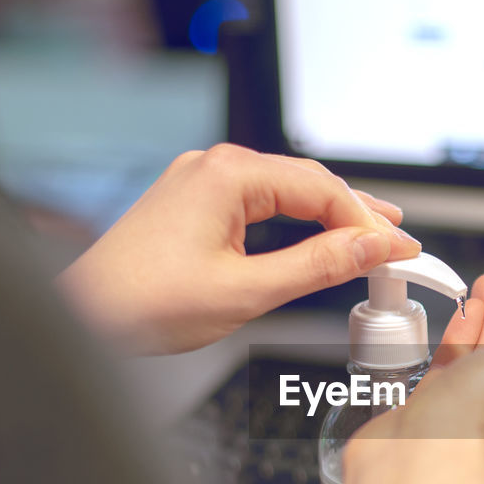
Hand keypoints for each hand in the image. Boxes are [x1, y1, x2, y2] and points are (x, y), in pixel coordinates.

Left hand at [56, 144, 420, 354]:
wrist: (84, 316)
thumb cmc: (143, 303)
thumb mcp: (247, 291)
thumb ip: (318, 266)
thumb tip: (370, 249)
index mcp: (227, 175)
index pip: (321, 189)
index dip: (367, 223)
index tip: (399, 249)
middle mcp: (213, 167)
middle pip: (306, 182)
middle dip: (354, 213)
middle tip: (396, 240)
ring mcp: (200, 182)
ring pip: (283, 191)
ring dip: (326, 215)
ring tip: (367, 236)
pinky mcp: (192, 203)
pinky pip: (257, 202)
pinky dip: (293, 221)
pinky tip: (314, 236)